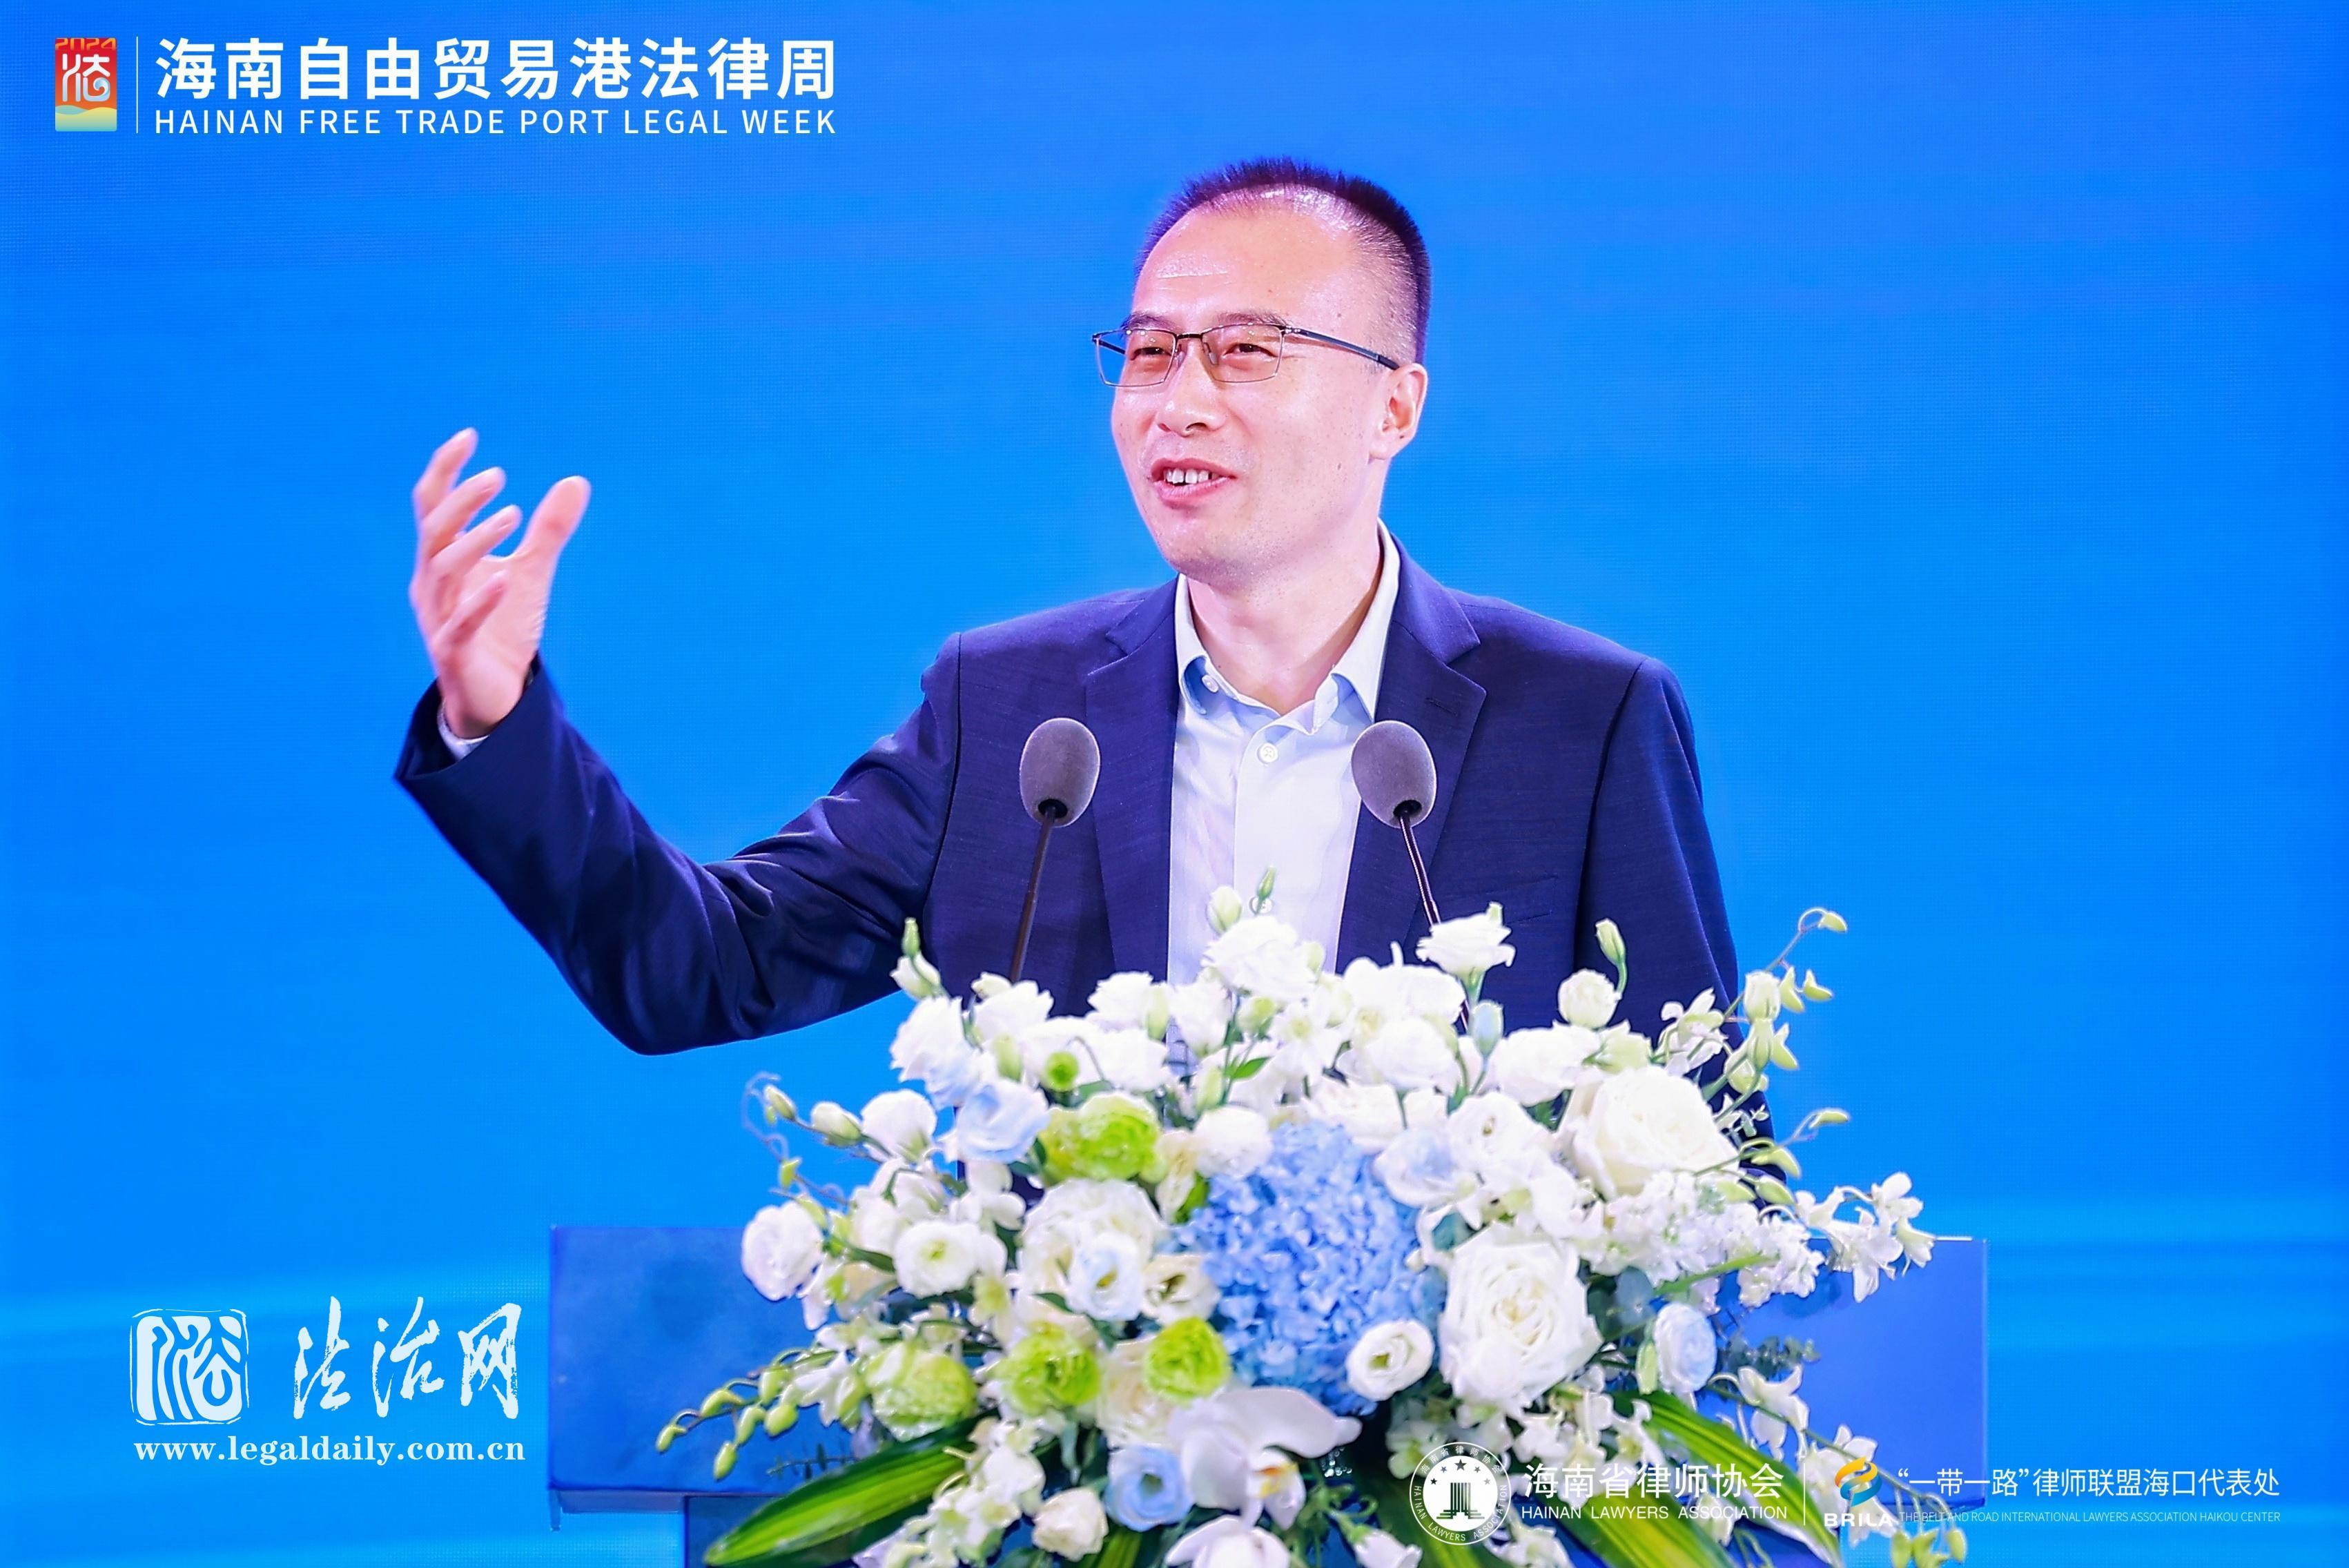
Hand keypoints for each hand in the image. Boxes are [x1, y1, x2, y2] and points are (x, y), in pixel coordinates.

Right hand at [408, 428, 588, 738]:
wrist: (496, 695)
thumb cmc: (502, 628)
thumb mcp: (532, 572)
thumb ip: (549, 530)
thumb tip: (576, 481)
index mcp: (443, 558)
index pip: (432, 505)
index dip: (445, 469)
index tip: (469, 435)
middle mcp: (432, 583)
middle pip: (433, 529)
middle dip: (462, 500)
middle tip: (499, 476)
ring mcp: (438, 617)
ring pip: (442, 570)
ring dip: (475, 539)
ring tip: (514, 515)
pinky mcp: (452, 651)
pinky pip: (459, 623)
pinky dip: (480, 600)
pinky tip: (504, 579)